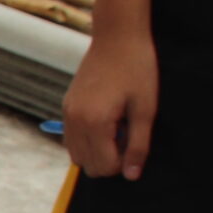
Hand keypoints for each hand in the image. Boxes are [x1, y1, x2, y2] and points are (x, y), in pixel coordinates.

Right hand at [62, 27, 157, 179]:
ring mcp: (67, 113)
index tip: (136, 140)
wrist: (117, 36)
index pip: (104, 166)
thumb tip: (131, 176)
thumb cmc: (137, 69)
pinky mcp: (67, 106)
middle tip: (128, 135)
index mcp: (95, 123)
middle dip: (109, 159)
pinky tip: (106, 121)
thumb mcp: (146, 109)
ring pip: (76, 155)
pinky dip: (87, 140)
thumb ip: (138, 145)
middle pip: (88, 165)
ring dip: (97, 151)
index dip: (124, 162)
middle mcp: (75, 121)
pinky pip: (71, 138)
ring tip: (117, 129)